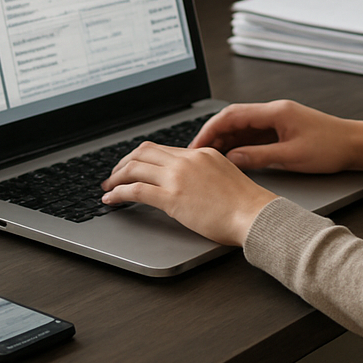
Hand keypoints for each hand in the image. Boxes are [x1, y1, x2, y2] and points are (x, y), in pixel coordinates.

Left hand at [100, 142, 276, 245]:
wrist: (254, 214)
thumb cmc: (246, 205)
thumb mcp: (225, 177)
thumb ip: (205, 175)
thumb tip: (189, 184)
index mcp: (201, 153)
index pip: (163, 149)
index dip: (142, 157)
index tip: (133, 167)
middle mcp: (187, 160)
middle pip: (144, 151)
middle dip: (124, 162)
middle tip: (114, 175)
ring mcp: (178, 177)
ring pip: (135, 167)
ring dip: (116, 176)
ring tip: (107, 187)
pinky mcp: (172, 197)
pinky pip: (135, 190)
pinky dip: (118, 193)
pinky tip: (111, 200)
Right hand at [188, 100, 362, 173]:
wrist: (356, 144)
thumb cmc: (331, 147)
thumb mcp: (291, 156)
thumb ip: (258, 156)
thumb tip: (232, 159)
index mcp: (275, 112)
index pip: (232, 115)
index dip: (210, 129)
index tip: (196, 144)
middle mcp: (274, 111)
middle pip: (234, 118)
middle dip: (213, 134)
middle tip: (196, 153)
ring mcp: (278, 120)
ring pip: (243, 126)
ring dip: (225, 140)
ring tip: (209, 157)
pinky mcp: (283, 129)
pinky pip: (254, 134)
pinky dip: (240, 144)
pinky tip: (232, 157)